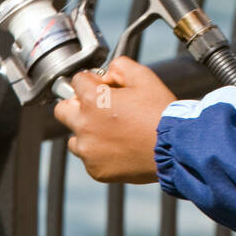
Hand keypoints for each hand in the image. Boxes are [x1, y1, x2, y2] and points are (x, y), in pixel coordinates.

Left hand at [52, 57, 176, 182]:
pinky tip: (120, 147)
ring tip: (112, 131)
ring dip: (86, 132)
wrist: (173, 147)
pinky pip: (88, 157)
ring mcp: (88, 150)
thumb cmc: (159, 112)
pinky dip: (98, 152)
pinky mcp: (96, 170)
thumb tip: (107, 74)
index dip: (93, 81)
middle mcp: (83, 125)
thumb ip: (119, 66)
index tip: (106, 88)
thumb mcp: (143, 76)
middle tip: (101, 109)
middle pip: (63, 110)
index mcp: (92, 100)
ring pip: (74, 137)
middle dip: (78, 105)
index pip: (76, 81)